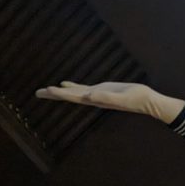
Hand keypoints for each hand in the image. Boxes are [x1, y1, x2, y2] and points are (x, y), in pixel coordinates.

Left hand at [35, 81, 184, 122]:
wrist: (147, 101)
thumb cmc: (137, 99)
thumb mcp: (123, 98)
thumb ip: (107, 98)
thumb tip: (89, 96)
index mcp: (96, 99)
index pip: (73, 97)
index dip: (60, 94)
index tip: (46, 90)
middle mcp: (93, 98)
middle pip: (69, 96)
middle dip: (53, 95)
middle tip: (37, 93)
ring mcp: (96, 94)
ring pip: (73, 93)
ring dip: (60, 92)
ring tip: (46, 89)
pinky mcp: (102, 89)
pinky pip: (83, 88)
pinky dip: (72, 87)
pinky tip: (65, 84)